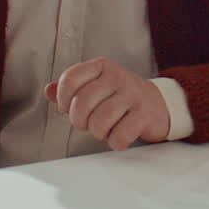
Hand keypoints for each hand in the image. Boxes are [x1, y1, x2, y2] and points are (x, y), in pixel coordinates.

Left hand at [44, 57, 169, 149]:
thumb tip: (48, 90)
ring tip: (105, 130)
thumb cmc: (122, 97)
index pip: (70, 79)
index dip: (64, 99)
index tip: (70, 107)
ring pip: (100, 121)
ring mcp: (133, 94)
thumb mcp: (97, 85)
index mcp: (101, 67)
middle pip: (82, 103)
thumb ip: (72, 88)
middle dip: (80, 121)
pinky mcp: (145, 114)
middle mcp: (117, 77)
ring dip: (98, 132)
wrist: (160, 104)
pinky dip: (116, 141)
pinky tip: (119, 136)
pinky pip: (120, 134)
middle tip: (88, 123)